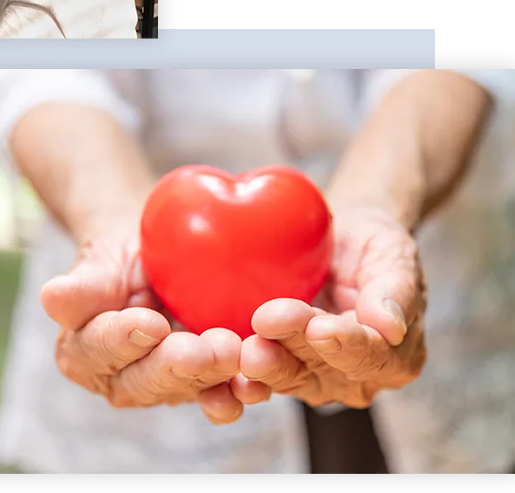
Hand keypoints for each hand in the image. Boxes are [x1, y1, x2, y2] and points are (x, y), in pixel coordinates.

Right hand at [40, 226, 271, 423]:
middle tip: (209, 347)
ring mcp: (164, 385)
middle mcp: (120, 379)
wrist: (154, 252)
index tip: (150, 324)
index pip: (100, 350)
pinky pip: (219, 391)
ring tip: (237, 357)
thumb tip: (51, 298)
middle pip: (145, 380)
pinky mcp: (202, 383)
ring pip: (186, 389)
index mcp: (82, 353)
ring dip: (214, 379)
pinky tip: (256, 382)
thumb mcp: (99, 258)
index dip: (124, 340)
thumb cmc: (119, 251)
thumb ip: (82, 285)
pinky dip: (239, 388)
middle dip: (178, 365)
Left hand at [235, 208, 426, 410]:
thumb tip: (391, 327)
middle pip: (322, 367)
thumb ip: (396, 291)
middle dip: (294, 344)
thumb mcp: (395, 256)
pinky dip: (241, 368)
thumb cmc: (373, 246)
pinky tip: (223, 358)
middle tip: (268, 321)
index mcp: (394, 359)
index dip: (346, 345)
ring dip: (265, 362)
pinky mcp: (278, 364)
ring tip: (245, 346)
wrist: (339, 242)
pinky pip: (259, 370)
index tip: (321, 326)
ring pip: (287, 373)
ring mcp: (313, 376)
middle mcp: (354, 377)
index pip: (370, 357)